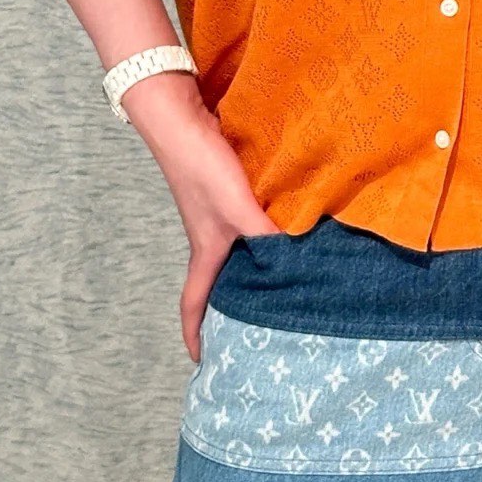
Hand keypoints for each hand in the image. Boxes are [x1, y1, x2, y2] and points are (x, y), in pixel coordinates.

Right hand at [132, 90, 286, 362]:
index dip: (196, 335)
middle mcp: (211, 236)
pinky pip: (252, 220)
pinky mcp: (231, 188)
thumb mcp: (237, 207)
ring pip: (240, 250)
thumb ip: (265, 233)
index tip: (204, 362)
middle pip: (220, 280)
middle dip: (235, 305)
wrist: (184, 119)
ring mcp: (220, 212)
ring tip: (289, 275)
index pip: (194, 304)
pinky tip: (293, 222)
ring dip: (258, 264)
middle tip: (262, 322)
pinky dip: (268, 228)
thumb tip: (298, 260)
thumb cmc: (203, 168)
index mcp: (206, 250)